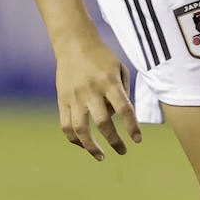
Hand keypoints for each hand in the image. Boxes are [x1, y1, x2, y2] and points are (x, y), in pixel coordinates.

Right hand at [55, 33, 141, 161]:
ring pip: (81, 129)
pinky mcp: (62, 100)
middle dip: (114, 141)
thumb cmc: (102, 56)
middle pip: (103, 122)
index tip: (138, 140)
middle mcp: (91, 89)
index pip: (124, 108)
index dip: (132, 126)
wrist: (74, 43)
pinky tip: (84, 145)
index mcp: (109, 80)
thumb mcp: (119, 67)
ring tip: (102, 156)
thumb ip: (124, 90)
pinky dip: (75, 140)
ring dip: (92, 147)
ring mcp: (74, 96)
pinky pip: (66, 126)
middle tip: (123, 151)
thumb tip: (122, 116)